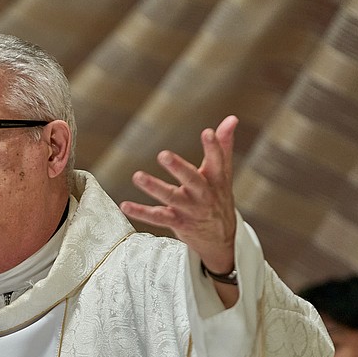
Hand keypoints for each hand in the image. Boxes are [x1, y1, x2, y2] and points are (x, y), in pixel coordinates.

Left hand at [119, 115, 238, 291]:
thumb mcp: (223, 174)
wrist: (220, 239)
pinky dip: (141, 212)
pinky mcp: (177, 222)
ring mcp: (190, 209)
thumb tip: (232, 118)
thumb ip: (223, 146)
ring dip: (154, 188)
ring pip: (171, 198)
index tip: (207, 132)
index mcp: (216, 180)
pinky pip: (157, 217)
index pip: (218, 161)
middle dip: (179, 168)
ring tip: (137, 176)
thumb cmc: (218, 198)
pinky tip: (125, 205)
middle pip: (192, 180)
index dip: (214, 147)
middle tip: (163, 155)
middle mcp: (203, 195)